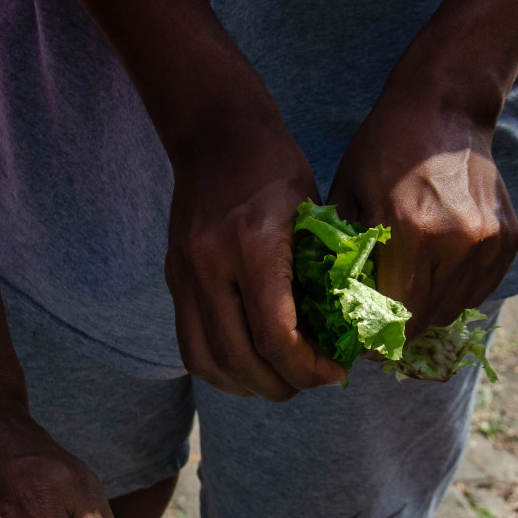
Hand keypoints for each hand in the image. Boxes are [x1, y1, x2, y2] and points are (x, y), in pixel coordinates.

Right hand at [163, 103, 346, 398]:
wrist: (215, 132)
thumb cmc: (276, 167)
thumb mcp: (313, 213)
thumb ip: (321, 272)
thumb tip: (344, 332)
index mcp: (253, 246)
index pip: (276, 337)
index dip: (308, 369)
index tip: (335, 371)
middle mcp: (210, 265)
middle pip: (240, 359)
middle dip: (282, 384)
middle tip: (312, 382)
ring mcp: (184, 273)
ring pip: (206, 361)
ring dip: (245, 384)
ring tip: (279, 380)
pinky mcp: (173, 277)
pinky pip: (189, 342)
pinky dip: (219, 366)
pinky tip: (248, 364)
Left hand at [327, 53, 517, 333]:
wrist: (445, 108)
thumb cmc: (386, 147)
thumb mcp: (349, 192)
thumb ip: (344, 251)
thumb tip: (333, 307)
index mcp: (412, 233)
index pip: (395, 314)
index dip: (374, 335)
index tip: (360, 341)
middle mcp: (458, 244)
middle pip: (426, 318)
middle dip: (399, 327)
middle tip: (378, 322)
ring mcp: (489, 243)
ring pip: (454, 310)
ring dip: (428, 311)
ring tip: (406, 294)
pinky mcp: (509, 241)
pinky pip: (479, 290)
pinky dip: (455, 292)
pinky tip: (434, 273)